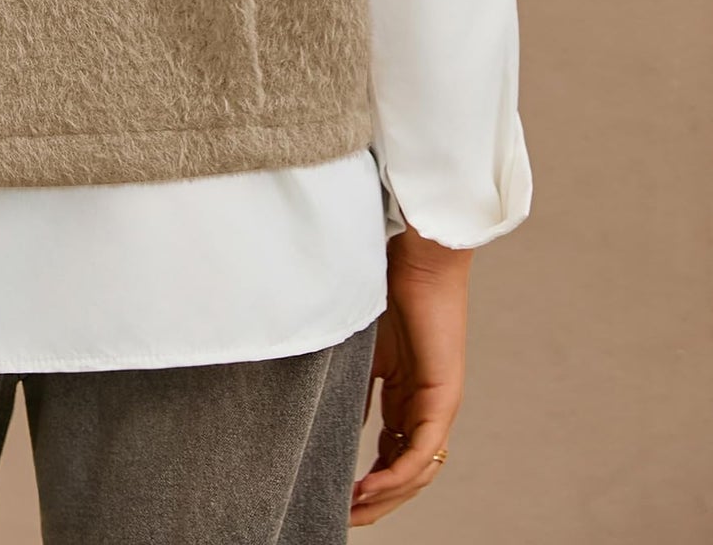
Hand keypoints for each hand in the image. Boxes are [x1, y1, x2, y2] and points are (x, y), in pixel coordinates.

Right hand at [351, 223, 471, 525]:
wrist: (414, 253)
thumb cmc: (385, 282)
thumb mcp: (358, 343)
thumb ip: (350, 380)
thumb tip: (327, 413)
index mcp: (406, 392)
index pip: (391, 453)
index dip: (367, 480)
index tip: (337, 496)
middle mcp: (425, 404)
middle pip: (405, 471)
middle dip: (375, 500)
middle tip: (344, 517)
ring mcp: (437, 403)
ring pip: (416, 471)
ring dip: (385, 497)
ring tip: (352, 510)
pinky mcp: (442, 397)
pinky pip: (421, 452)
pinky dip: (396, 477)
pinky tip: (369, 489)